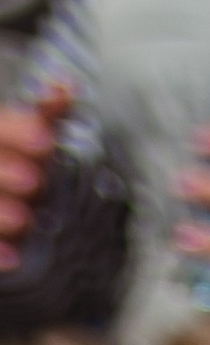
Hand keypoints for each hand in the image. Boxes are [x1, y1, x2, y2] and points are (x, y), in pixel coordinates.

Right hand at [0, 88, 70, 263]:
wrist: (1, 216)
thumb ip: (49, 111)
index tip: (47, 142)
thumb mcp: (34, 135)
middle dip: (4, 171)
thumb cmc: (23, 166)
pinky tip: (14, 258)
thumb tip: (66, 86)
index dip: (18, 131)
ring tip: (24, 219)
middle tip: (35, 181)